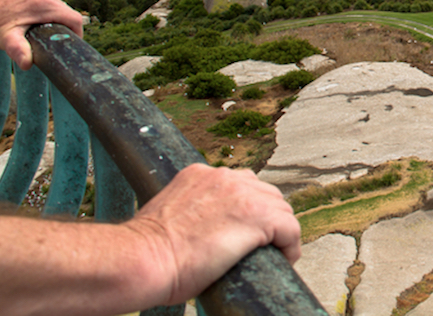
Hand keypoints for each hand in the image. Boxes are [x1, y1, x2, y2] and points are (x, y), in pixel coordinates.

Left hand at [0, 0, 83, 68]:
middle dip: (67, 29)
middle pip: (69, 14)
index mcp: (43, 4)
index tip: (70, 46)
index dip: (77, 34)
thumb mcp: (6, 39)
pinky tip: (41, 26)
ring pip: (62, 9)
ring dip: (60, 22)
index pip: (74, 19)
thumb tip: (26, 64)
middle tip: (57, 44)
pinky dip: (52, 16)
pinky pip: (53, 5)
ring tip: (48, 36)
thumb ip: (18, 50)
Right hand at [125, 164, 301, 304]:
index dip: (249, 207)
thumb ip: (190, 212)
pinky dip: (291, 245)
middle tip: (263, 243)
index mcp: (201, 174)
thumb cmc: (147, 251)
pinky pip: (290, 228)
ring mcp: (243, 194)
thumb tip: (200, 231)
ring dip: (279, 231)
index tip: (245, 228)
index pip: (239, 183)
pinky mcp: (258, 216)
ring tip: (274, 252)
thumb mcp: (169, 216)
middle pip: (265, 192)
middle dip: (267, 218)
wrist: (142, 259)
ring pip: (280, 208)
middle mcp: (224, 177)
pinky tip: (285, 259)